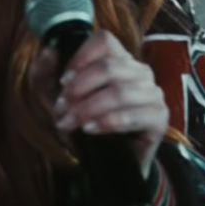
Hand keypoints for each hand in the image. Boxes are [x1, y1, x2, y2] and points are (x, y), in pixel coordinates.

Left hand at [33, 31, 168, 178]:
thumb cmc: (82, 125)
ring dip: (89, 108)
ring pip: (119, 91)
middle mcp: (140, 72)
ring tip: (71, 123)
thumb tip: (49, 51)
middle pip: (109, 66)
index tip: (63, 82)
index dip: (80, 58)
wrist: (104, 164)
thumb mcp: (55, 99)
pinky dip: (108, 122)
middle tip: (62, 109)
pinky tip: (91, 130)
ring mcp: (153, 94)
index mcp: (119, 60)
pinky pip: (135, 115)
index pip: (104, 41)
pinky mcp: (159, 119)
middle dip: (79, 89)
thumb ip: (45, 73)